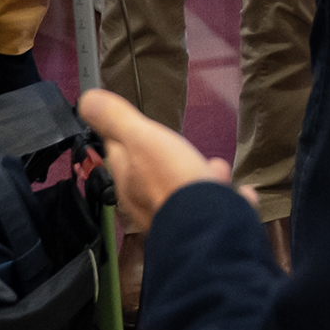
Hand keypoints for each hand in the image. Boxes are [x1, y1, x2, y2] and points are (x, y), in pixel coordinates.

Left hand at [76, 91, 247, 234]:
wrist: (208, 230)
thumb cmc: (173, 181)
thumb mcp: (141, 139)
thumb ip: (116, 119)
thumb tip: (86, 99)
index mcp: (129, 181)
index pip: (118, 156)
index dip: (124, 139)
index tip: (131, 127)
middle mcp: (148, 205)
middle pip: (154, 178)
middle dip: (165, 163)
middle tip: (175, 149)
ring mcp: (179, 219)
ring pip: (187, 196)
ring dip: (200, 179)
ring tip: (216, 169)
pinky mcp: (207, 230)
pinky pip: (219, 212)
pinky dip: (229, 201)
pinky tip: (242, 195)